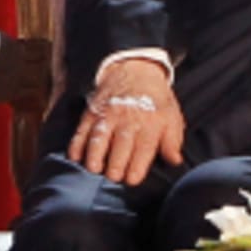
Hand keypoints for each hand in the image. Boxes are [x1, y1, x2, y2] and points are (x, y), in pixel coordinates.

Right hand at [68, 58, 184, 185]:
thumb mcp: (172, 117)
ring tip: (94, 169)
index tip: (132, 180)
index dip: (137, 166)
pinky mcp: (93, 112)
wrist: (136, 70)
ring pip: (100, 137)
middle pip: (121, 144)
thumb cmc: (156, 101)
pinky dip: (77, 143)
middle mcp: (129, 119)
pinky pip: (83, 129)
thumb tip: (175, 161)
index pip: (144, 147)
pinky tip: (75, 157)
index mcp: (151, 123)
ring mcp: (109, 115)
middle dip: (116, 163)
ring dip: (95, 154)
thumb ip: (173, 141)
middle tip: (113, 177)